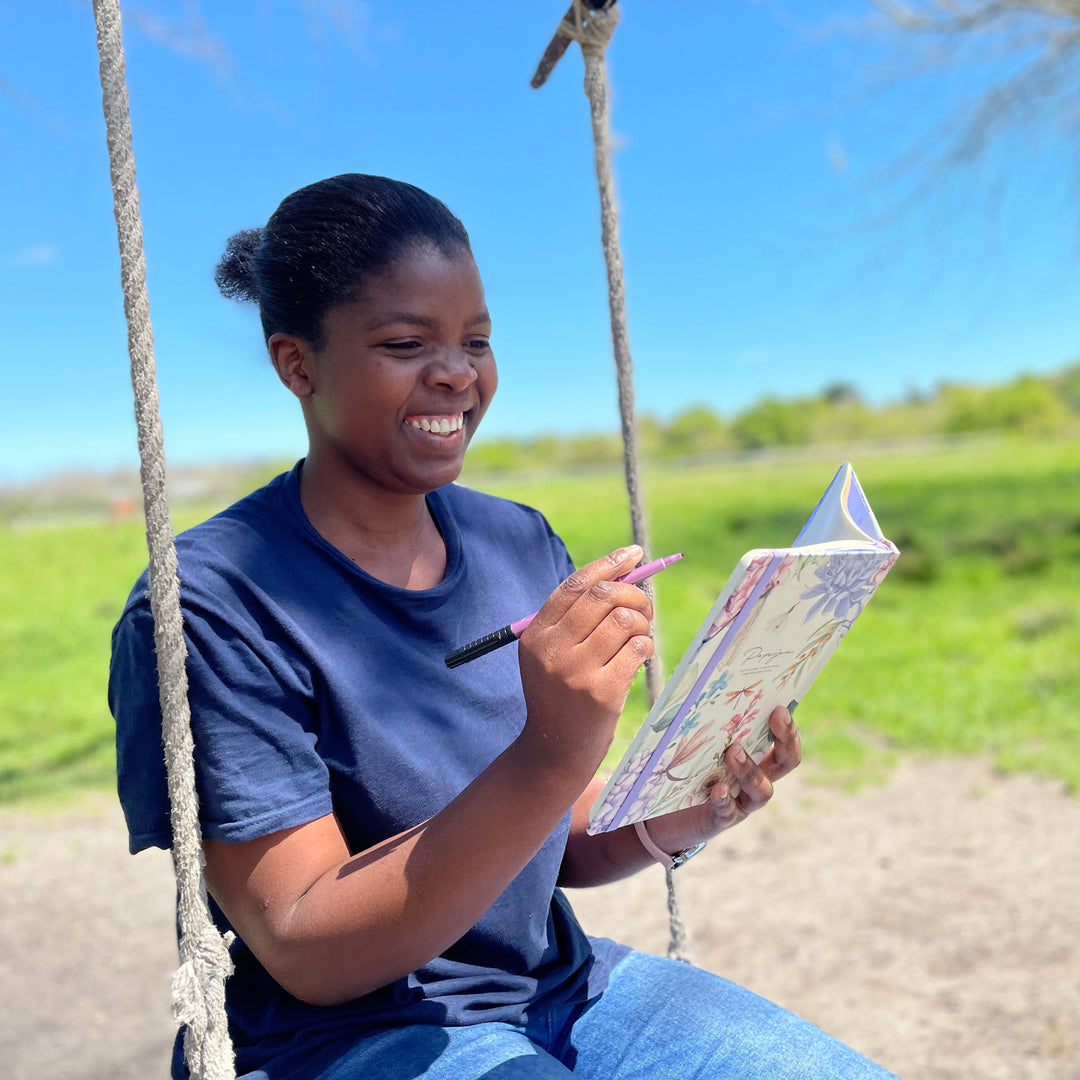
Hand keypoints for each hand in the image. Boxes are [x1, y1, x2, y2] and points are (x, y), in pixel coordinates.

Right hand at [516, 546, 654, 785]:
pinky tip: (638, 657)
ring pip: (625, 619)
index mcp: (536, 634)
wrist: (554, 751)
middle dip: (634, 594)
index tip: (635, 553)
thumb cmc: (562, 694)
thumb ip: (578, 617)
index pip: (575, 585)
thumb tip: (625, 568)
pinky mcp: (601, 692)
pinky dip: (645, 646)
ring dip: (642, 623)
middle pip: (603, 596)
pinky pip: (638, 648)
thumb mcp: (552, 654)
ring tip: (639, 636)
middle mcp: (552, 649)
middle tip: (644, 606)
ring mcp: (576, 671)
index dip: (609, 564)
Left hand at [644, 706, 800, 853]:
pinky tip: (717, 789)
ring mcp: (743, 802)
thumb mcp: (697, 743)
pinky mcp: (722, 818)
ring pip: (762, 791)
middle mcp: (757, 780)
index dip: (788, 728)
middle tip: (775, 716)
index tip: (780, 707)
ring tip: (733, 751)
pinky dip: (724, 800)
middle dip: (785, 740)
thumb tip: (688, 687)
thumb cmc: (688, 769)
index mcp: (756, 757)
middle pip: (785, 763)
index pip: (784, 743)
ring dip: (749, 769)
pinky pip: (728, 811)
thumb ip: (699, 720)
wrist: (671, 814)